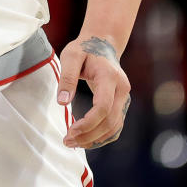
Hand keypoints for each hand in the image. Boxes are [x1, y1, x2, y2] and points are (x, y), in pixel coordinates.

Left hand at [56, 34, 131, 148]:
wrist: (102, 44)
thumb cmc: (84, 49)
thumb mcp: (70, 56)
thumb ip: (67, 78)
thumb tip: (62, 103)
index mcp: (110, 77)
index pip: (103, 107)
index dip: (88, 123)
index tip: (70, 130)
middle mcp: (122, 90)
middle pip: (110, 121)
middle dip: (89, 135)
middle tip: (68, 141)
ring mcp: (124, 98)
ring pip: (115, 127)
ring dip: (95, 139)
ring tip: (74, 143)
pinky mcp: (121, 103)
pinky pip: (115, 125)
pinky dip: (102, 136)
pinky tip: (86, 139)